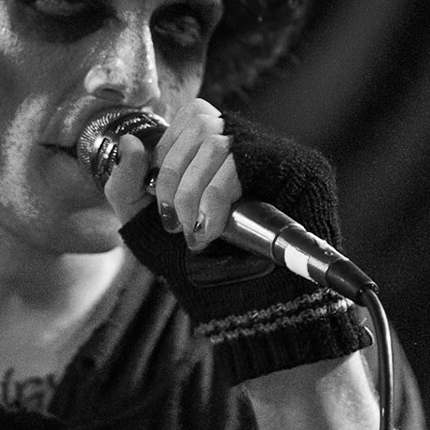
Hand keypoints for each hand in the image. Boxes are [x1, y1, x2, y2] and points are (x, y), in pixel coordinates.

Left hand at [109, 108, 369, 381]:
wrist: (253, 313)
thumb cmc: (205, 272)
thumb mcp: (150, 228)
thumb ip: (127, 186)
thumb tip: (127, 142)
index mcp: (224, 149)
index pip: (191, 116)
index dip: (167, 153)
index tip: (161, 202)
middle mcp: (256, 145)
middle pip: (201, 122)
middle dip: (174, 176)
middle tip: (176, 223)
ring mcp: (281, 156)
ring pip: (219, 140)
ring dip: (192, 190)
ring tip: (195, 232)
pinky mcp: (302, 171)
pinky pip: (247, 162)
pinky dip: (216, 196)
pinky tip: (213, 229)